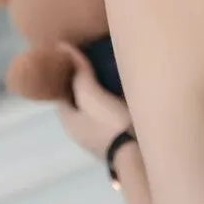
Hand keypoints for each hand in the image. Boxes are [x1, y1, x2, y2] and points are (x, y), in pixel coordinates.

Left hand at [55, 42, 131, 159]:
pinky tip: (134, 94)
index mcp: (70, 122)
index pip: (62, 93)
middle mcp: (83, 132)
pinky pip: (117, 116)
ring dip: (107, 95)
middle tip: (102, 62)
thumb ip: (80, 74)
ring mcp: (104, 139)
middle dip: (89, 84)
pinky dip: (121, 104)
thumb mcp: (91, 95)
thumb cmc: (110, 123)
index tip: (79, 56)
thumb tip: (63, 47)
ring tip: (121, 75)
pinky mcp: (123, 140)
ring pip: (100, 111)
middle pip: (82, 102)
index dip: (67, 74)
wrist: (140, 155)